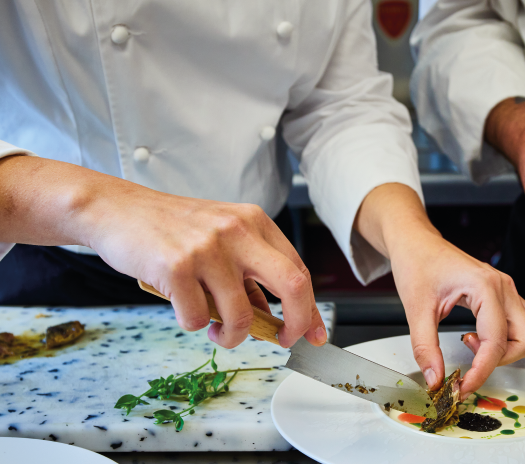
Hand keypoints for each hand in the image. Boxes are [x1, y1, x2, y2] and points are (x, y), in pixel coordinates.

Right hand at [0, 156, 325, 348]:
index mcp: (254, 221)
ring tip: (216, 332)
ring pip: (240, 314)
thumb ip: (248, 274)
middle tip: (284, 341)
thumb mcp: (220, 240)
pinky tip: (181, 307)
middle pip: (292, 284)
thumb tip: (275, 318)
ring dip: (230, 336)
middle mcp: (237, 230)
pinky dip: (191, 324)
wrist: (115, 209)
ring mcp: (208, 246)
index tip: (313, 334)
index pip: (298, 270)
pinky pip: (196, 318)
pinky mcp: (176, 265)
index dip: (310, 308)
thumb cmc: (170, 229)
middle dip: (296, 322)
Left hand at [355, 183, 524, 397]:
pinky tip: (480, 335)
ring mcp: (508, 290)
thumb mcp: (415, 309)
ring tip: (474, 343)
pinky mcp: (505, 294)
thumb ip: (425, 347)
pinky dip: (509, 338)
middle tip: (469, 359)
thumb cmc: (417, 264)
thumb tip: (435, 379)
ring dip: (510, 349)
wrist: (417, 242)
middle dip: (500, 360)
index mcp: (485, 287)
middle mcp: (504, 287)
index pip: (496, 342)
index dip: (481, 371)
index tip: (463, 387)